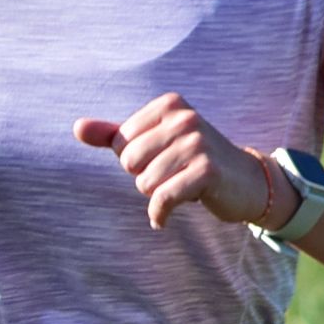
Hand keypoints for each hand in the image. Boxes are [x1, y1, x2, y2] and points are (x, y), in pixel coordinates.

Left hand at [73, 94, 281, 230]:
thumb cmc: (191, 160)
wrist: (246, 182)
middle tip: (173, 176)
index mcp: (169, 105)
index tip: (164, 160)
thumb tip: (77, 127)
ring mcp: (198, 143)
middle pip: (129, 161)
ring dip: (158, 194)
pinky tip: (162, 219)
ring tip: (181, 187)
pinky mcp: (207, 171)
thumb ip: (111, 135)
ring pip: (144, 182)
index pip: (120, 141)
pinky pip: (162, 198)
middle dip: (145, 177)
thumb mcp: (152, 143)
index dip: (135, 160)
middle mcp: (185, 118)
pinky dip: (159, 214)